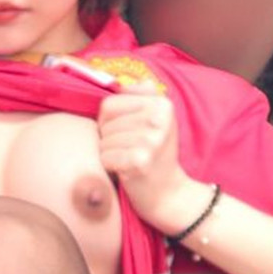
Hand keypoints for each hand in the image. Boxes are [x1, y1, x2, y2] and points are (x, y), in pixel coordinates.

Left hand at [96, 82, 186, 223]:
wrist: (168, 192)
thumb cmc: (155, 154)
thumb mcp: (157, 119)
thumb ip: (141, 95)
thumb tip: (115, 81)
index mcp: (162, 103)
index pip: (110, 102)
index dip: (109, 120)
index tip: (126, 131)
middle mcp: (158, 118)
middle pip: (105, 121)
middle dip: (109, 137)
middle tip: (129, 149)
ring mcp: (150, 139)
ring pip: (104, 139)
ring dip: (110, 152)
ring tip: (128, 159)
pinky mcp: (139, 160)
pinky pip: (105, 156)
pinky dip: (110, 166)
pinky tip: (125, 170)